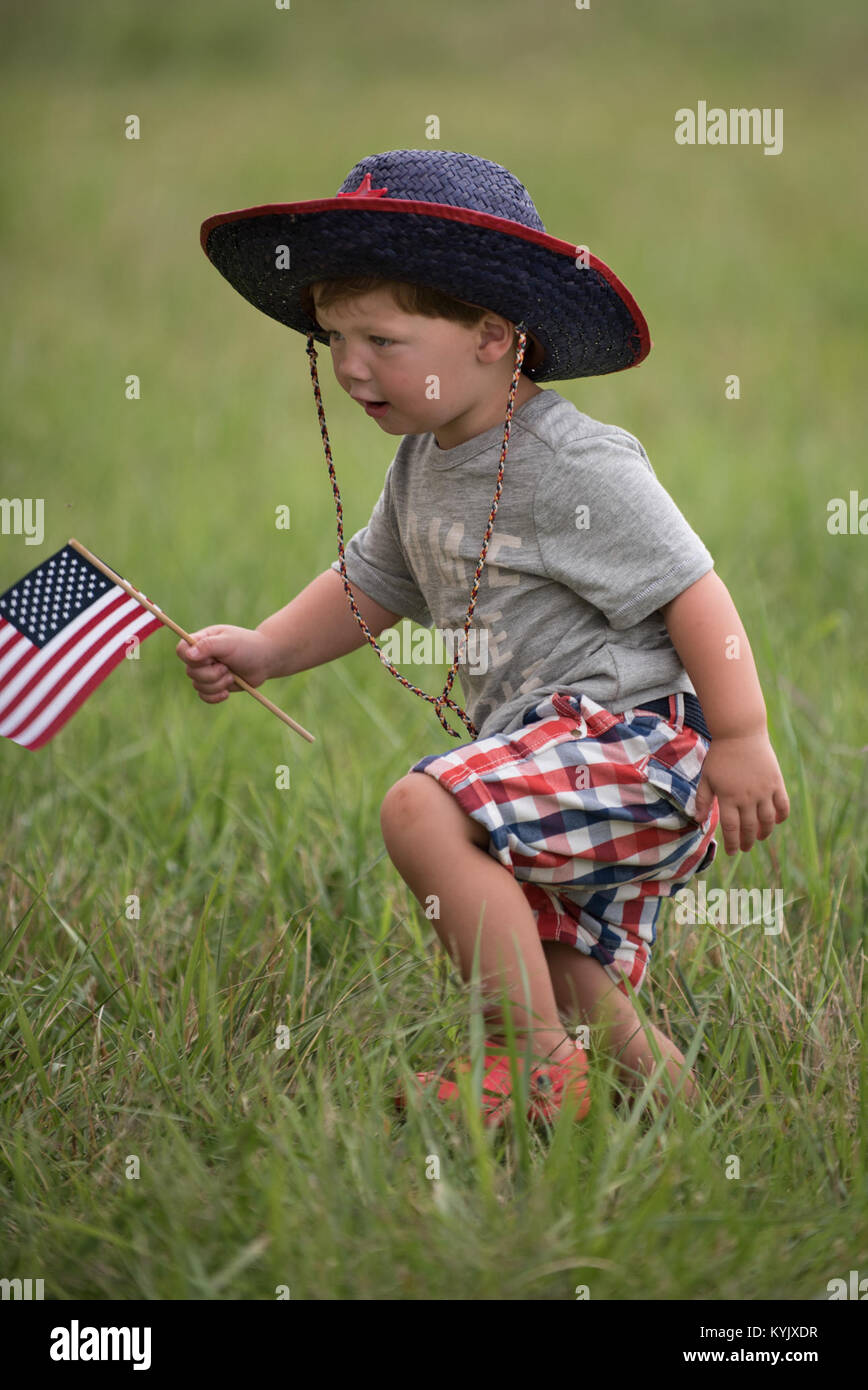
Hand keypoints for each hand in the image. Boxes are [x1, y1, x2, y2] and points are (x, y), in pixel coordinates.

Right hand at [175, 625, 275, 702]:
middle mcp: (201, 656)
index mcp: (201, 641)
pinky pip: (204, 696)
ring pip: (198, 686)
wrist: (265, 660)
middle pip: (190, 672)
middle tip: (227, 667)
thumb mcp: (229, 642)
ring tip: (232, 676)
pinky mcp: (214, 685)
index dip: (190, 658)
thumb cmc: (248, 646)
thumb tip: (188, 654)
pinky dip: (215, 696)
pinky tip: (227, 692)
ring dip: (217, 684)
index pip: (181, 650)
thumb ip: (208, 646)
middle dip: (211, 674)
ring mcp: (207, 671)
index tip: (209, 659)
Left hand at [694, 731, 789, 854]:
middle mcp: (747, 797)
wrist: (740, 733)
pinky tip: (776, 821)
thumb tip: (697, 820)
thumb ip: (702, 799)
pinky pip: (783, 805)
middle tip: (745, 848)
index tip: (732, 852)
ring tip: (759, 837)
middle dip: (747, 841)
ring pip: (768, 820)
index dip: (732, 843)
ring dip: (764, 832)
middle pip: (749, 827)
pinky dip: (781, 816)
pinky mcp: (776, 783)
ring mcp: (763, 791)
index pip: (731, 829)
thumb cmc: (720, 756)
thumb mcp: (706, 777)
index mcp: (728, 797)